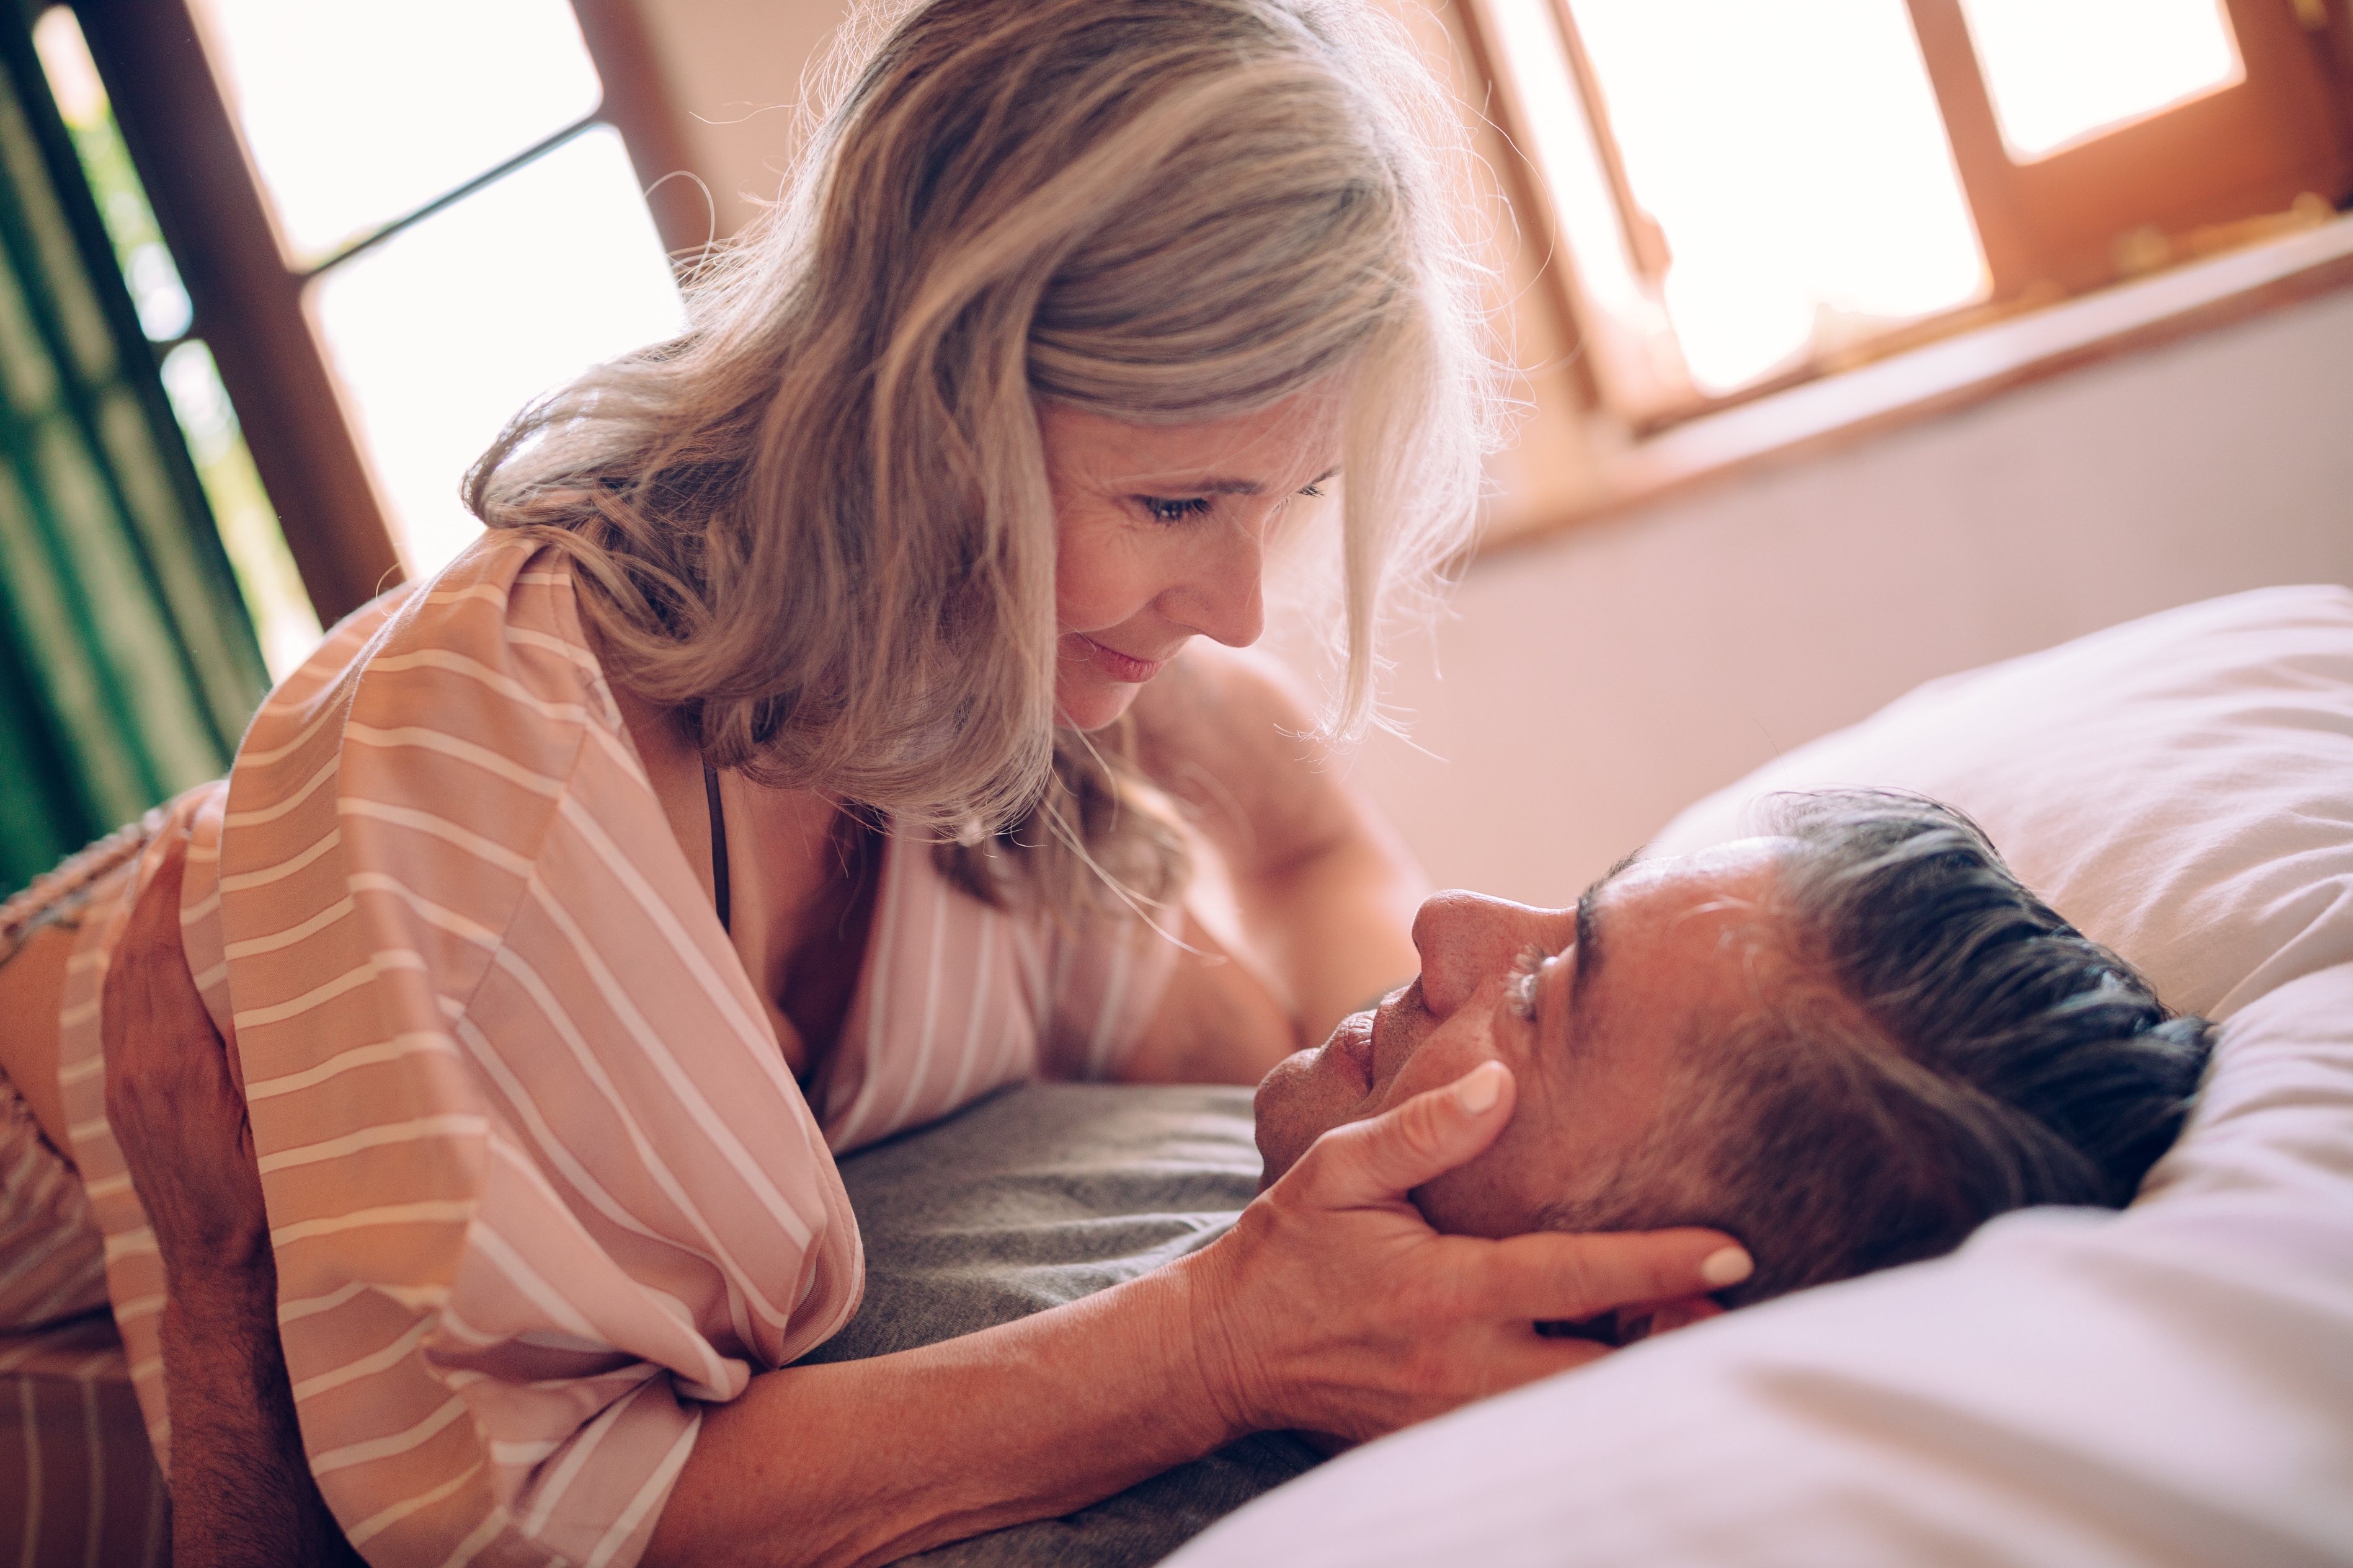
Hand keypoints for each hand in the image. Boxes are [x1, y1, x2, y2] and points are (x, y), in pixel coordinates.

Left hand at [102, 833, 270, 1279]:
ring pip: (121, 976)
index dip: (179, 886)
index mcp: (176, 1063)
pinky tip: (158, 937)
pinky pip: (121, 1006)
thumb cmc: (277, 1201)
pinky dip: (138, 956)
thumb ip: (273, 1050)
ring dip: (145, 915)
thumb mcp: (287, 1122)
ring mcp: (127, 1081)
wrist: (226, 1274)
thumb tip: (278, 972)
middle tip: (190, 823)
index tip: (202, 829)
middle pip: (135, 952)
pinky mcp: (129, 1095)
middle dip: (159, 883)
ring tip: (172, 861)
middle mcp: (139, 1065)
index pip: (164, 950)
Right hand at [1188, 1061, 1747, 1441]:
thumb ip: (1419, 1127)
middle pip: (1605, 1372)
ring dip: (1637, 1372)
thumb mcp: (1337, 1169)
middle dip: (1673, 1340)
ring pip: (1582, 1412)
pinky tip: (1613, 1360)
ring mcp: (1459, 1419)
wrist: (1224, 1352)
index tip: (1733, 1249)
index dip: (1660, 1265)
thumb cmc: (1289, 1249)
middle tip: (1725, 1298)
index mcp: (1444, 1290)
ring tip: (1684, 1324)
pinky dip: (1587, 1399)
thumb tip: (1500, 1080)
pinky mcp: (1451, 1445)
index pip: (1575, 1278)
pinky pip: (1543, 1429)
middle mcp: (1462, 1367)